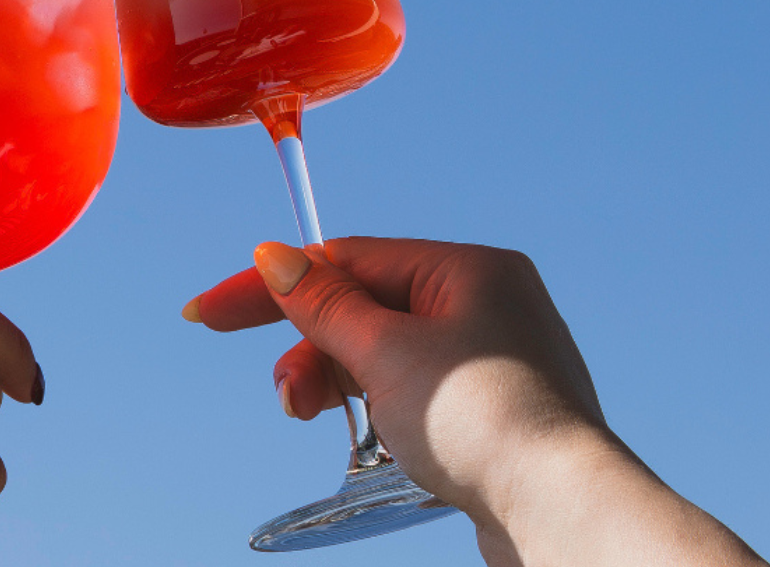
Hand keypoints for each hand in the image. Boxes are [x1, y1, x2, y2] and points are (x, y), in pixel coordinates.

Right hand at [187, 238, 768, 565]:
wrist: (560, 513)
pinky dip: (372, 404)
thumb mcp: (385, 353)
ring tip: (312, 417)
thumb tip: (273, 257)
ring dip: (335, 380)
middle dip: (311, 348)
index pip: (346, 259)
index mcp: (467, 270)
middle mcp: (485, 304)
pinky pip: (410, 389)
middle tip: (287, 397)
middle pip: (363, 307)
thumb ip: (324, 305)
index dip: (274, 285)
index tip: (210, 312)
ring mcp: (490, 360)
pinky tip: (364, 434)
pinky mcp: (488, 413)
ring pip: (383, 352)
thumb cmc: (484, 422)